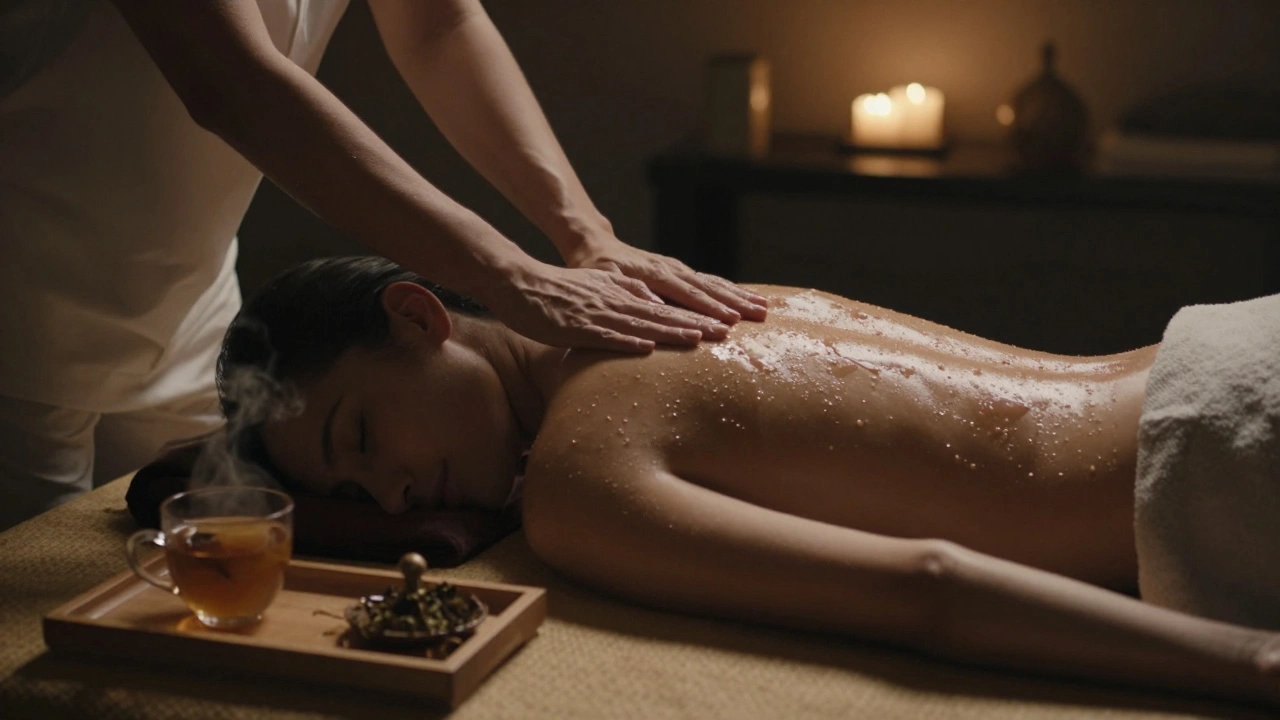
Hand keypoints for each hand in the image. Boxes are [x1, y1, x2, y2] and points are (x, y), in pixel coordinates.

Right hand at [481, 260, 733, 352]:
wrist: (517, 282)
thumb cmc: (556, 292)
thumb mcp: (598, 288)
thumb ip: (627, 294)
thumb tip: (656, 305)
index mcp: (622, 293)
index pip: (667, 306)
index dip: (698, 314)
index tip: (727, 324)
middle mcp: (615, 300)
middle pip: (662, 313)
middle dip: (696, 323)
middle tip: (728, 333)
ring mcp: (595, 312)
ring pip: (639, 322)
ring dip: (670, 331)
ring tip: (700, 339)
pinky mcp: (574, 325)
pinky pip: (604, 335)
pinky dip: (626, 340)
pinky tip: (646, 348)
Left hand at [565, 239, 767, 324]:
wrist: (597, 245)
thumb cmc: (596, 267)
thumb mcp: (605, 280)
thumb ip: (629, 291)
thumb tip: (655, 304)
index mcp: (654, 274)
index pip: (686, 294)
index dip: (708, 309)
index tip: (729, 321)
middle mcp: (671, 269)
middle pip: (707, 288)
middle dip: (734, 302)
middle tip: (759, 316)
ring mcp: (678, 269)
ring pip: (713, 283)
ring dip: (739, 296)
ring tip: (763, 308)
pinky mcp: (680, 271)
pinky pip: (709, 281)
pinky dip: (730, 290)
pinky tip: (747, 299)